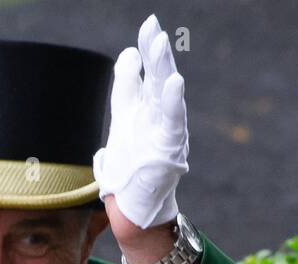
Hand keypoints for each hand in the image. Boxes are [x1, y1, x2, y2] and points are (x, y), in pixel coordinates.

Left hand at [93, 14, 188, 231]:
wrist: (132, 206)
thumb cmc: (131, 165)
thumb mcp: (123, 120)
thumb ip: (127, 88)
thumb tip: (129, 53)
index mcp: (150, 109)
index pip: (149, 73)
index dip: (148, 49)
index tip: (149, 23)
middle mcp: (162, 118)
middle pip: (159, 81)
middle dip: (157, 54)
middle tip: (154, 27)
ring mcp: (168, 135)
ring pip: (166, 98)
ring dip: (164, 71)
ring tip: (160, 46)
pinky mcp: (169, 153)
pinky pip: (172, 125)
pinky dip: (174, 103)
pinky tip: (174, 83)